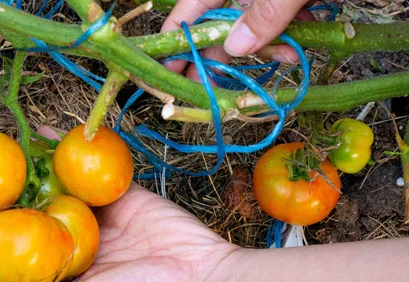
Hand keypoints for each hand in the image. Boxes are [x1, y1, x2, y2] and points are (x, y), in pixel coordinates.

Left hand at [0, 126, 239, 281]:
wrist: (199, 278)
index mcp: (56, 278)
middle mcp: (68, 246)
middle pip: (14, 221)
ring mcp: (91, 217)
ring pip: (44, 191)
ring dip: (13, 175)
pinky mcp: (115, 193)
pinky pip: (82, 170)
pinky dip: (60, 154)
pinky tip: (34, 140)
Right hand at [162, 0, 313, 80]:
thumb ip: (266, 9)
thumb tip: (238, 47)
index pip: (190, 8)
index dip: (176, 40)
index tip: (166, 71)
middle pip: (220, 24)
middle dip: (224, 55)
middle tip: (216, 87)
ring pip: (253, 27)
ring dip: (266, 48)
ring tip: (286, 54)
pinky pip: (280, 21)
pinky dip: (290, 34)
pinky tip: (301, 37)